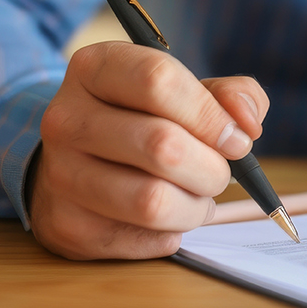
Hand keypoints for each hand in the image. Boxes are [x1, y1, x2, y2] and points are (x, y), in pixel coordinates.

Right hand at [29, 42, 267, 259]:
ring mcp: (60, 174)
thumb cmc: (143, 119)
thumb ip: (230, 95)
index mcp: (95, 68)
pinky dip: (173, 233)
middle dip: (212, 168)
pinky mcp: (66, 224)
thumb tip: (246, 125)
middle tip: (220, 173)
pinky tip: (168, 216)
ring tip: (199, 197)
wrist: (76, 161)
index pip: (158, 81)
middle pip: (161, 146)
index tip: (237, 139)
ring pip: (152, 202)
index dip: (210, 115)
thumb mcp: (185, 90)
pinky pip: (143, 240)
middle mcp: (66, 118)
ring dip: (196, 207)